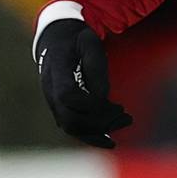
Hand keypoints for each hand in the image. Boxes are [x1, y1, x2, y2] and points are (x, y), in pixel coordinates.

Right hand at [37, 19, 132, 147]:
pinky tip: (109, 138)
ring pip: (70, 127)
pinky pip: (72, 127)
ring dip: (98, 131)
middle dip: (100, 123)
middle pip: (69, 119)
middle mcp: (50, 90)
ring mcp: (52, 101)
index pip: (68, 96)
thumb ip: (96, 69)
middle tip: (126, 117)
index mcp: (56, 70)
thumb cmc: (77, 40)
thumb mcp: (91, 44)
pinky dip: (90, 135)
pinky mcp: (59, 108)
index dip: (91, 105)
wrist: (56, 39)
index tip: (115, 104)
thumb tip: (102, 98)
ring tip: (123, 123)